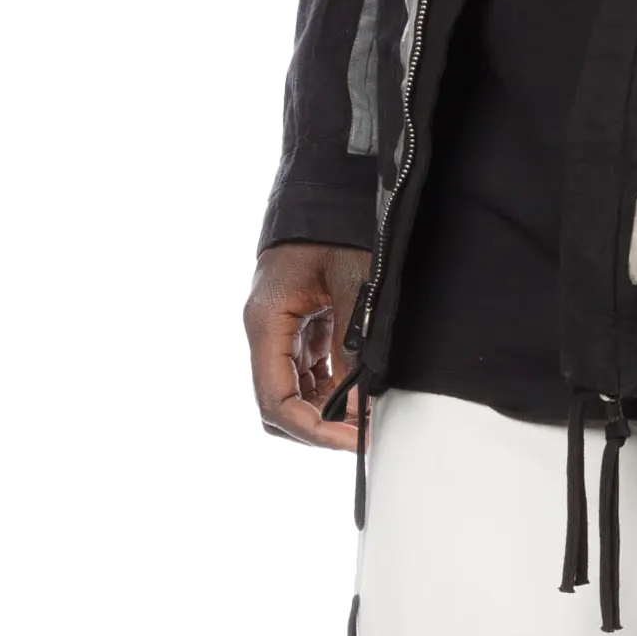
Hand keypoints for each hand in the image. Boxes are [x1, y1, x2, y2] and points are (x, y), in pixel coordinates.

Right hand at [243, 240, 375, 450]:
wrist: (328, 196)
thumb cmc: (335, 228)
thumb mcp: (352, 283)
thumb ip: (353, 343)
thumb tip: (359, 401)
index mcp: (267, 323)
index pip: (276, 402)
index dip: (313, 430)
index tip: (353, 439)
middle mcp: (267, 334)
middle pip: (281, 406)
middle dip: (320, 427)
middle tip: (365, 433)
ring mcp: (282, 333)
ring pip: (296, 394)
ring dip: (328, 410)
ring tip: (369, 415)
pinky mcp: (300, 329)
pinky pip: (310, 373)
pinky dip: (333, 390)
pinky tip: (362, 393)